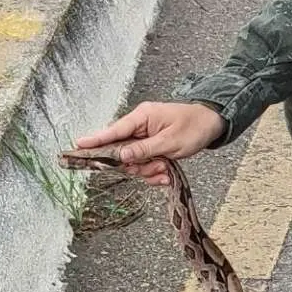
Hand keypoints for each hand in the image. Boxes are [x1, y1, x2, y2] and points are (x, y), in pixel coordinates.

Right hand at [73, 101, 224, 185]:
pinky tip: (167, 174)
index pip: (113, 131)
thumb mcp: (170, 141)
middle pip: (121, 152)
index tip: (77, 146)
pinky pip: (145, 164)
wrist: (213, 124)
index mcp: (142, 118)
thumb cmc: (194, 126)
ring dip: (149, 170)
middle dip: (136, 165)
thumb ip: (144, 149)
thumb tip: (121, 156)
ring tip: (166, 168)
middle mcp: (140, 127)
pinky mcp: (152, 148)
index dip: (95, 141)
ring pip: (134, 162)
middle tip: (156, 166)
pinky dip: (155, 172)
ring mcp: (146, 138)